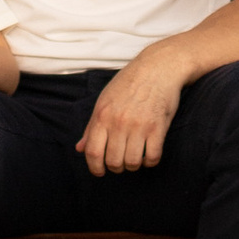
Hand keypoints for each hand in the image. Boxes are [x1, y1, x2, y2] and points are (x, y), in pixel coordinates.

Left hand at [79, 51, 185, 176]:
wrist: (158, 67)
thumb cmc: (129, 83)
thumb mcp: (104, 100)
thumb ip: (91, 127)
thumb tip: (79, 148)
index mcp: (102, 115)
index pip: (92, 152)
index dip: (94, 167)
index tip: (99, 171)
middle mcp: (119, 122)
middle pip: (113, 161)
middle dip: (116, 167)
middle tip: (120, 162)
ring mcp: (139, 125)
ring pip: (132, 162)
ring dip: (133, 165)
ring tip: (135, 157)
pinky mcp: (158, 127)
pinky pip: (153, 157)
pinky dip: (150, 161)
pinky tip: (148, 154)